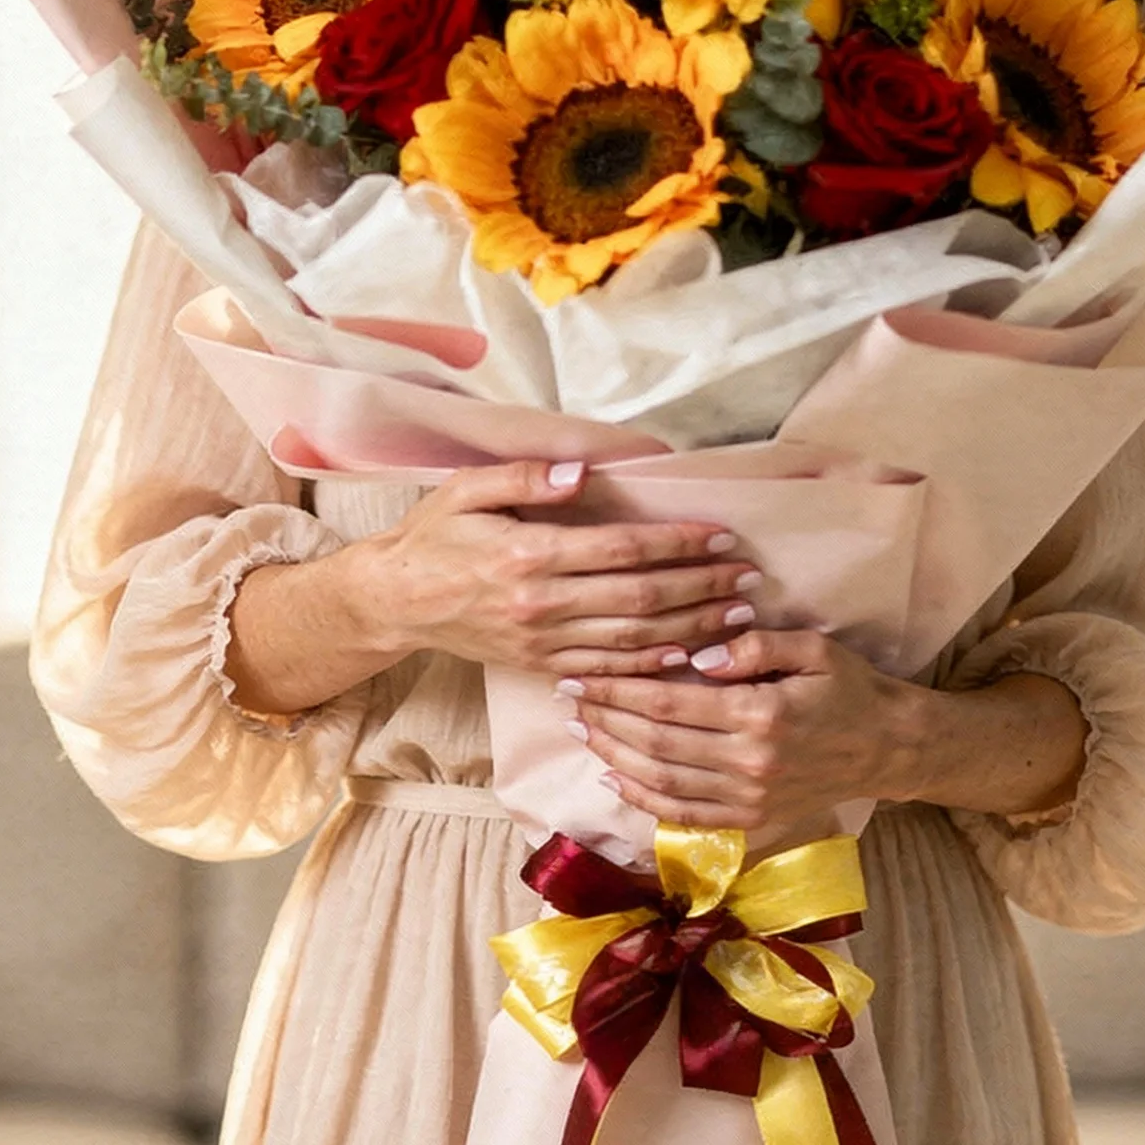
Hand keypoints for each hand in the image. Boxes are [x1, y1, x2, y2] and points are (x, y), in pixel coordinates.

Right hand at [356, 460, 763, 677]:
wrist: (395, 601)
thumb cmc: (433, 536)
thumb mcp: (466, 490)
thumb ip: (525, 478)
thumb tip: (581, 473)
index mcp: (529, 555)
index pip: (623, 550)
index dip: (679, 543)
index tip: (721, 535)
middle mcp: (542, 604)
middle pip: (641, 598)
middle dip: (703, 587)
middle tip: (749, 577)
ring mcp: (543, 642)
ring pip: (633, 640)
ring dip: (692, 629)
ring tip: (737, 616)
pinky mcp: (540, 665)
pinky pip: (607, 671)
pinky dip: (651, 666)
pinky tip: (687, 655)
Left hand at [564, 628, 916, 833]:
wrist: (887, 747)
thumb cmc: (848, 689)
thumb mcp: (812, 649)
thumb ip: (755, 646)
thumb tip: (697, 656)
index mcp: (760, 714)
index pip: (669, 702)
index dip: (619, 688)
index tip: (582, 673)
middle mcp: (750, 763)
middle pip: (655, 743)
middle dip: (605, 719)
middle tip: (568, 697)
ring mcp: (750, 800)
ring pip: (662, 781)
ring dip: (614, 756)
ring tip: (582, 730)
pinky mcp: (752, 824)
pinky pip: (685, 815)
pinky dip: (644, 799)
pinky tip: (615, 776)